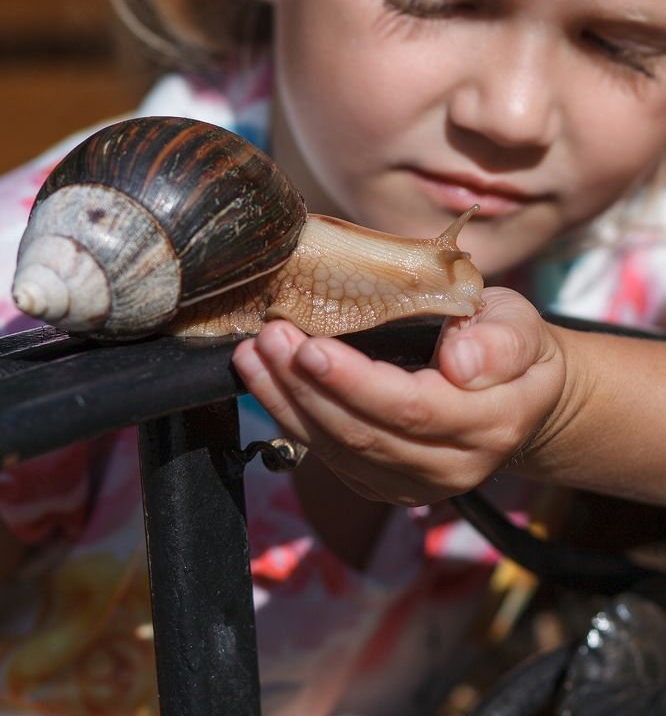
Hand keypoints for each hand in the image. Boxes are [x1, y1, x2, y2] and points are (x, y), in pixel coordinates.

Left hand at [232, 287, 566, 505]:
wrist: (519, 397)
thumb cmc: (510, 346)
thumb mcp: (521, 326)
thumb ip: (501, 342)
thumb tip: (461, 362)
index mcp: (490, 423)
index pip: (412, 408)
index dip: (355, 383)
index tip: (311, 347)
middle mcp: (452, 465)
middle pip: (364, 434)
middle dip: (305, 387)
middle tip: (268, 338)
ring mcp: (416, 484)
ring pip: (338, 449)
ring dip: (286, 402)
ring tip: (252, 355)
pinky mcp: (385, 484)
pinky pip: (329, 456)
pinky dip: (290, 417)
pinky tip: (264, 381)